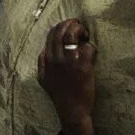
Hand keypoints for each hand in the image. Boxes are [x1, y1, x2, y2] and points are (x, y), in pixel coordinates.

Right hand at [38, 19, 96, 134]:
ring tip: (85, 35)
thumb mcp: (43, 79)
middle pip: (60, 30)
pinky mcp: (83, 68)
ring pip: (72, 35)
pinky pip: (88, 48)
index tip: (69, 28)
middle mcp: (56, 59)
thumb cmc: (59, 95)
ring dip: (80, 30)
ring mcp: (69, 62)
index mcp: (47, 60)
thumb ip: (42, 63)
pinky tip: (92, 53)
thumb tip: (44, 50)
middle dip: (71, 23)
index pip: (51, 34)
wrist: (72, 111)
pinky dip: (91, 47)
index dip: (61, 26)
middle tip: (80, 27)